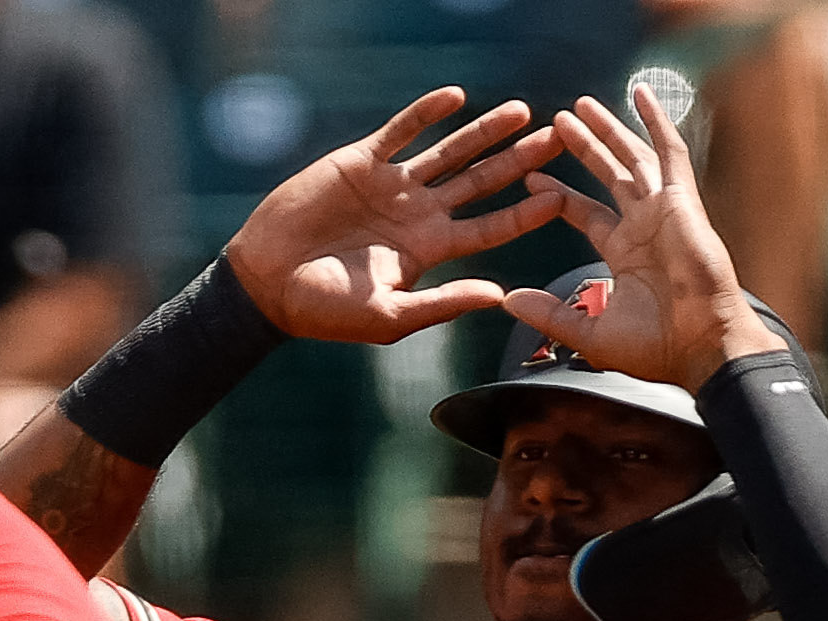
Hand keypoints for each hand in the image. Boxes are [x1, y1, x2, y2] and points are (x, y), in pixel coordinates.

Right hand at [221, 90, 573, 343]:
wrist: (267, 282)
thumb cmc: (325, 311)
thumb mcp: (390, 316)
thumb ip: (443, 303)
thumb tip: (498, 295)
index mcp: (429, 251)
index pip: (489, 228)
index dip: (524, 213)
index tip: (560, 197)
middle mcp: (418, 214)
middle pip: (480, 183)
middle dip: (518, 162)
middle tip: (557, 139)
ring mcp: (392, 186)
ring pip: (449, 152)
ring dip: (484, 132)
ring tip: (520, 111)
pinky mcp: (362, 162)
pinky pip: (401, 130)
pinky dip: (426, 113)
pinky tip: (456, 97)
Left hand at [500, 76, 768, 382]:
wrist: (702, 346)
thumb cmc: (657, 348)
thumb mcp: (590, 333)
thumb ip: (549, 314)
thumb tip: (507, 301)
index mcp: (626, 253)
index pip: (586, 213)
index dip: (559, 195)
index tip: (531, 178)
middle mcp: (645, 226)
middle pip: (609, 175)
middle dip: (584, 148)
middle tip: (557, 122)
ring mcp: (665, 209)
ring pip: (632, 156)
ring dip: (608, 129)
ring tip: (580, 105)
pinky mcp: (682, 200)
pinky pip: (669, 150)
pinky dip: (657, 121)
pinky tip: (641, 94)